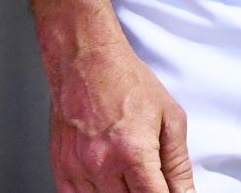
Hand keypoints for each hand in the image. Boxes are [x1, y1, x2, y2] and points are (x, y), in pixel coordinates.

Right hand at [48, 33, 193, 192]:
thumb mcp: (169, 117)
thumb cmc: (125, 81)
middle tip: (148, 178)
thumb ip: (178, 164)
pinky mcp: (62, 168)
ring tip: (128, 174)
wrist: (86, 59)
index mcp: (134, 153)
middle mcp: (103, 165)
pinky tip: (107, 182)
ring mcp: (78, 169)